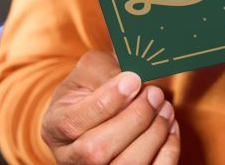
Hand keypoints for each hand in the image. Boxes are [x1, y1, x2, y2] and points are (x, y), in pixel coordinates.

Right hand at [42, 51, 179, 163]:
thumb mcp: (91, 69)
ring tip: (164, 107)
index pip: (73, 123)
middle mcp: (69, 157)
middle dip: (134, 119)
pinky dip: (168, 150)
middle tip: (155, 94)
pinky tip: (170, 126)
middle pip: (96, 151)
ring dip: (153, 134)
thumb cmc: (93, 85)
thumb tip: (132, 82)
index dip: (108, 102)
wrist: (101, 104)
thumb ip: (107, 73)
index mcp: (54, 127)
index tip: (134, 80)